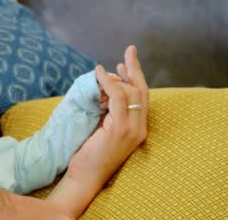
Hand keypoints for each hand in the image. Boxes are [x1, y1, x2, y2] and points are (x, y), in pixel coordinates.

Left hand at [69, 45, 148, 186]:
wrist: (85, 176)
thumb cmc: (88, 155)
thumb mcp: (100, 128)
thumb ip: (107, 112)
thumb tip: (101, 90)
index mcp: (137, 128)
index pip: (142, 98)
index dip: (136, 77)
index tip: (125, 63)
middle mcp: (139, 128)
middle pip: (142, 91)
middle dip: (135, 68)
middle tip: (130, 50)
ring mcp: (132, 129)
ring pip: (132, 92)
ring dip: (117, 76)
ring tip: (103, 68)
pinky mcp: (120, 129)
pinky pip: (118, 98)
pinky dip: (108, 83)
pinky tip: (98, 74)